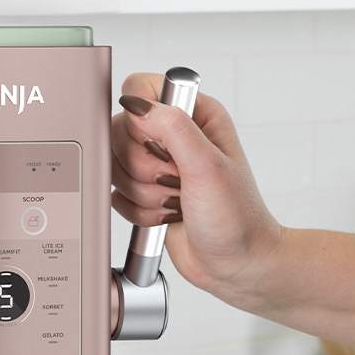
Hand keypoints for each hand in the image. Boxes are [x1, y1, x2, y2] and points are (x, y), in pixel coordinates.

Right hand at [112, 72, 285, 305]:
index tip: (162, 148)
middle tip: (175, 182)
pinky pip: (117, 195)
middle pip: (120, 133)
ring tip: (176, 201)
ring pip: (117, 167)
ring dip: (144, 194)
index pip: (139, 91)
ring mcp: (157, 164)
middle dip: (144, 169)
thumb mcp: (207, 165)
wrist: (237, 263)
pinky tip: (166, 215)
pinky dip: (138, 212)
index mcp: (194, 114)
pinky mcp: (145, 191)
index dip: (140, 122)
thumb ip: (173, 127)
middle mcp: (174, 134)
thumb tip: (136, 105)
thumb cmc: (236, 217)